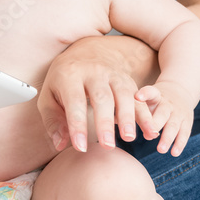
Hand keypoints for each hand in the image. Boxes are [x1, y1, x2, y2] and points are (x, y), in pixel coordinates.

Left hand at [38, 37, 157, 152]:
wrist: (86, 51)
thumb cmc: (63, 81)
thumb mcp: (49, 96)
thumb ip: (52, 120)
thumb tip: (60, 144)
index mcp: (70, 75)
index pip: (74, 101)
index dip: (77, 125)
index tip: (80, 148)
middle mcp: (94, 72)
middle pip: (101, 97)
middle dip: (105, 122)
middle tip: (107, 145)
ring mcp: (113, 74)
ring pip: (123, 94)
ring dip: (128, 117)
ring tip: (129, 138)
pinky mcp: (128, 80)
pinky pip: (139, 97)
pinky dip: (146, 115)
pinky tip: (151, 131)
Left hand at [134, 79, 195, 156]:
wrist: (179, 91)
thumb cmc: (154, 101)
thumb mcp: (146, 99)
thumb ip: (134, 109)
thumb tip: (117, 123)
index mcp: (156, 96)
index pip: (151, 92)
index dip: (145, 93)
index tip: (138, 97)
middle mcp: (168, 104)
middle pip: (162, 113)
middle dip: (156, 124)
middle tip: (148, 136)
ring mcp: (179, 113)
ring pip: (174, 125)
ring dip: (167, 138)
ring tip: (160, 150)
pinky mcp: (187, 122)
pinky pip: (184, 133)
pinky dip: (179, 144)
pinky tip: (174, 153)